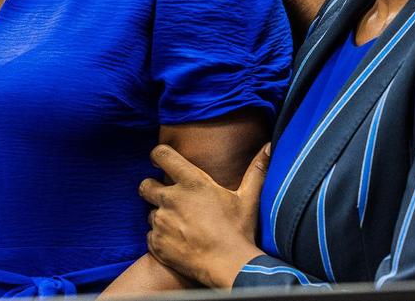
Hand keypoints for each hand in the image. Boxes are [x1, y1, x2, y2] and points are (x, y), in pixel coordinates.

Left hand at [139, 144, 269, 288]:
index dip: (158, 155)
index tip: (161, 161)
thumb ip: (256, 171)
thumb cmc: (238, 231)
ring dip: (161, 216)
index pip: (161, 154)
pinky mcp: (156, 243)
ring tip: (181, 226)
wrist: (229, 267)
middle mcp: (171, 199)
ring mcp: (161, 222)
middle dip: (152, 189)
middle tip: (168, 198)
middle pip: (145, 185)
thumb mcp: (248, 199)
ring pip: (150, 213)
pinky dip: (161, 238)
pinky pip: (151, 235)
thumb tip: (269, 147)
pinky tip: (178, 242)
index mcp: (191, 182)